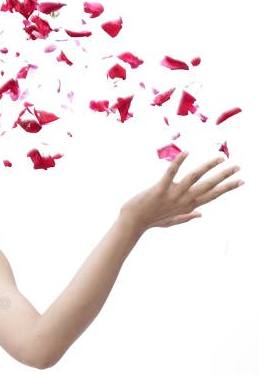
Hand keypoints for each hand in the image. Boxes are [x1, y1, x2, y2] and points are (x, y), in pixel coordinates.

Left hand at [119, 151, 242, 231]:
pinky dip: (178, 162)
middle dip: (224, 176)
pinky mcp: (159, 190)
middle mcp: (183, 200)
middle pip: (208, 186)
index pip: (212, 195)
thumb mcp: (172, 221)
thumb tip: (200, 214)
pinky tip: (186, 152)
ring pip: (194, 178)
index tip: (241, 181)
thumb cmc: (151, 220)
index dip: (227, 188)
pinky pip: (170, 174)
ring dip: (208, 167)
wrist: (132, 222)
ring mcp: (172, 195)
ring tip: (220, 158)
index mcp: (187, 206)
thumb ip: (187, 217)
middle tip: (238, 166)